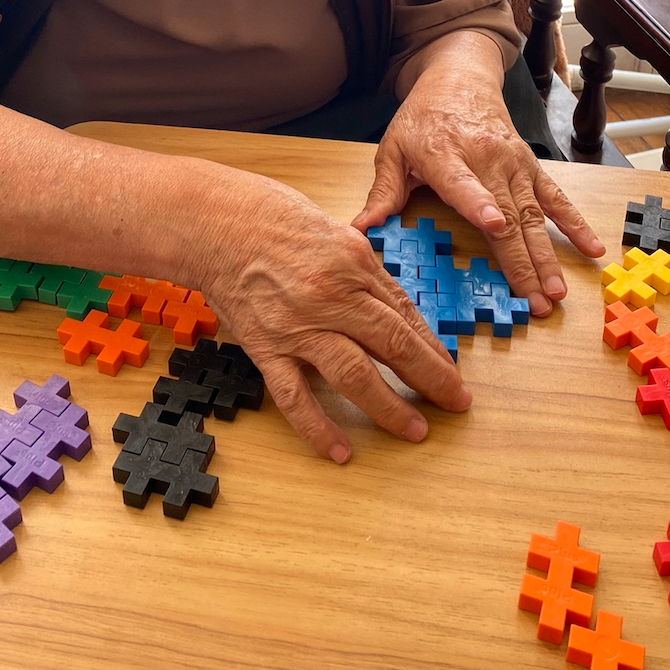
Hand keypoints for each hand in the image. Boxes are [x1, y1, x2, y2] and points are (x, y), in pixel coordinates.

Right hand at [185, 159, 471, 462]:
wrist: (213, 222)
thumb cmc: (271, 217)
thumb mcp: (334, 233)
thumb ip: (363, 274)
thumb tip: (392, 311)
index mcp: (355, 263)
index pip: (405, 315)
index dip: (433, 348)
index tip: (451, 371)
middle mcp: (332, 295)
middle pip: (393, 345)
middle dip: (431, 379)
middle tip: (455, 403)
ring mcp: (298, 325)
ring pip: (355, 375)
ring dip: (390, 408)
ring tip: (415, 431)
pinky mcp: (266, 347)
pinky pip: (295, 396)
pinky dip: (319, 428)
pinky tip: (341, 451)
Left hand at [350, 33, 604, 315]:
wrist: (459, 79)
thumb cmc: (421, 119)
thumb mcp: (392, 150)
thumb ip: (382, 193)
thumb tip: (361, 230)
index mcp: (444, 155)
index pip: (463, 183)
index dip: (479, 205)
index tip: (495, 226)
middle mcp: (484, 159)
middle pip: (506, 214)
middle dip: (522, 260)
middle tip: (535, 301)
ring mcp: (512, 163)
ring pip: (532, 215)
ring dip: (546, 257)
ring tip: (555, 294)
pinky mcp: (530, 165)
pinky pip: (554, 197)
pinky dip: (574, 224)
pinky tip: (591, 250)